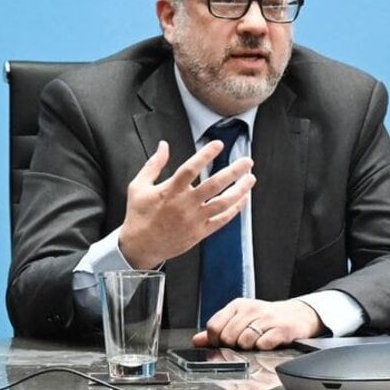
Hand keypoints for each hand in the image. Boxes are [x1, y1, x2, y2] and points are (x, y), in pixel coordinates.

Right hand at [118, 140, 255, 269]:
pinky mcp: (200, 233)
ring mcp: (194, 220)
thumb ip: (154, 164)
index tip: (218, 144)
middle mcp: (184, 204)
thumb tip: (164, 145)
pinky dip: (235, 210)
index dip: (205, 155)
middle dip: (233, 171)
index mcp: (170, 191)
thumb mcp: (138, 186)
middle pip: (214, 185)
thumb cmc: (139, 214)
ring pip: (223, 203)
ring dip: (240, 190)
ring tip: (251, 179)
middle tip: (247, 161)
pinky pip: (222, 220)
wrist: (140, 246)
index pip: (190, 168)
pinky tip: (243, 199)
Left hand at [192, 298, 323, 350]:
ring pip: (244, 341)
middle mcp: (251, 309)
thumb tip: (197, 340)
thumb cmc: (266, 319)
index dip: (215, 340)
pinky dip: (263, 349)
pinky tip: (267, 344)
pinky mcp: (282, 328)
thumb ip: (219, 330)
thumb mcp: (240, 319)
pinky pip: (263, 344)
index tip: (222, 344)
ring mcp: (267, 318)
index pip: (214, 326)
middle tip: (242, 344)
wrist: (297, 315)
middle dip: (233, 346)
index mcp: (238, 305)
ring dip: (248, 348)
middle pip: (228, 336)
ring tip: (256, 343)